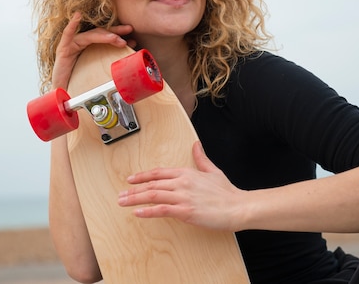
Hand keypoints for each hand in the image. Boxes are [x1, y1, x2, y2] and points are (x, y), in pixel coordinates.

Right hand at [52, 12, 134, 88]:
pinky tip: (77, 16)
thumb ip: (107, 68)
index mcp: (89, 48)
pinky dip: (72, 25)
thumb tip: (125, 68)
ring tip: (115, 38)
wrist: (63, 94)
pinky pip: (67, 35)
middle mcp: (80, 43)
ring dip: (104, 35)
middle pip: (100, 33)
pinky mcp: (62, 49)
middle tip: (129, 30)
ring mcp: (71, 45)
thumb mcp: (96, 74)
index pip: (105, 37)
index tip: (132, 39)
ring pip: (89, 35)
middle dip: (115, 32)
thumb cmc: (78, 84)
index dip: (118, 36)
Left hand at [118, 141, 246, 231]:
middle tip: (120, 195)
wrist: (238, 207)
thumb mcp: (212, 170)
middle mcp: (182, 182)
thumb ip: (201, 158)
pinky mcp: (186, 211)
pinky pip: (162, 210)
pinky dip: (148, 211)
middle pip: (151, 184)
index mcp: (186, 172)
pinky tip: (138, 212)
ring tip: (123, 202)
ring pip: (153, 195)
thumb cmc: (226, 192)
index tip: (131, 180)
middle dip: (133, 189)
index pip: (158, 172)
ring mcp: (183, 196)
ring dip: (135, 198)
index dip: (142, 176)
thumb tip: (196, 144)